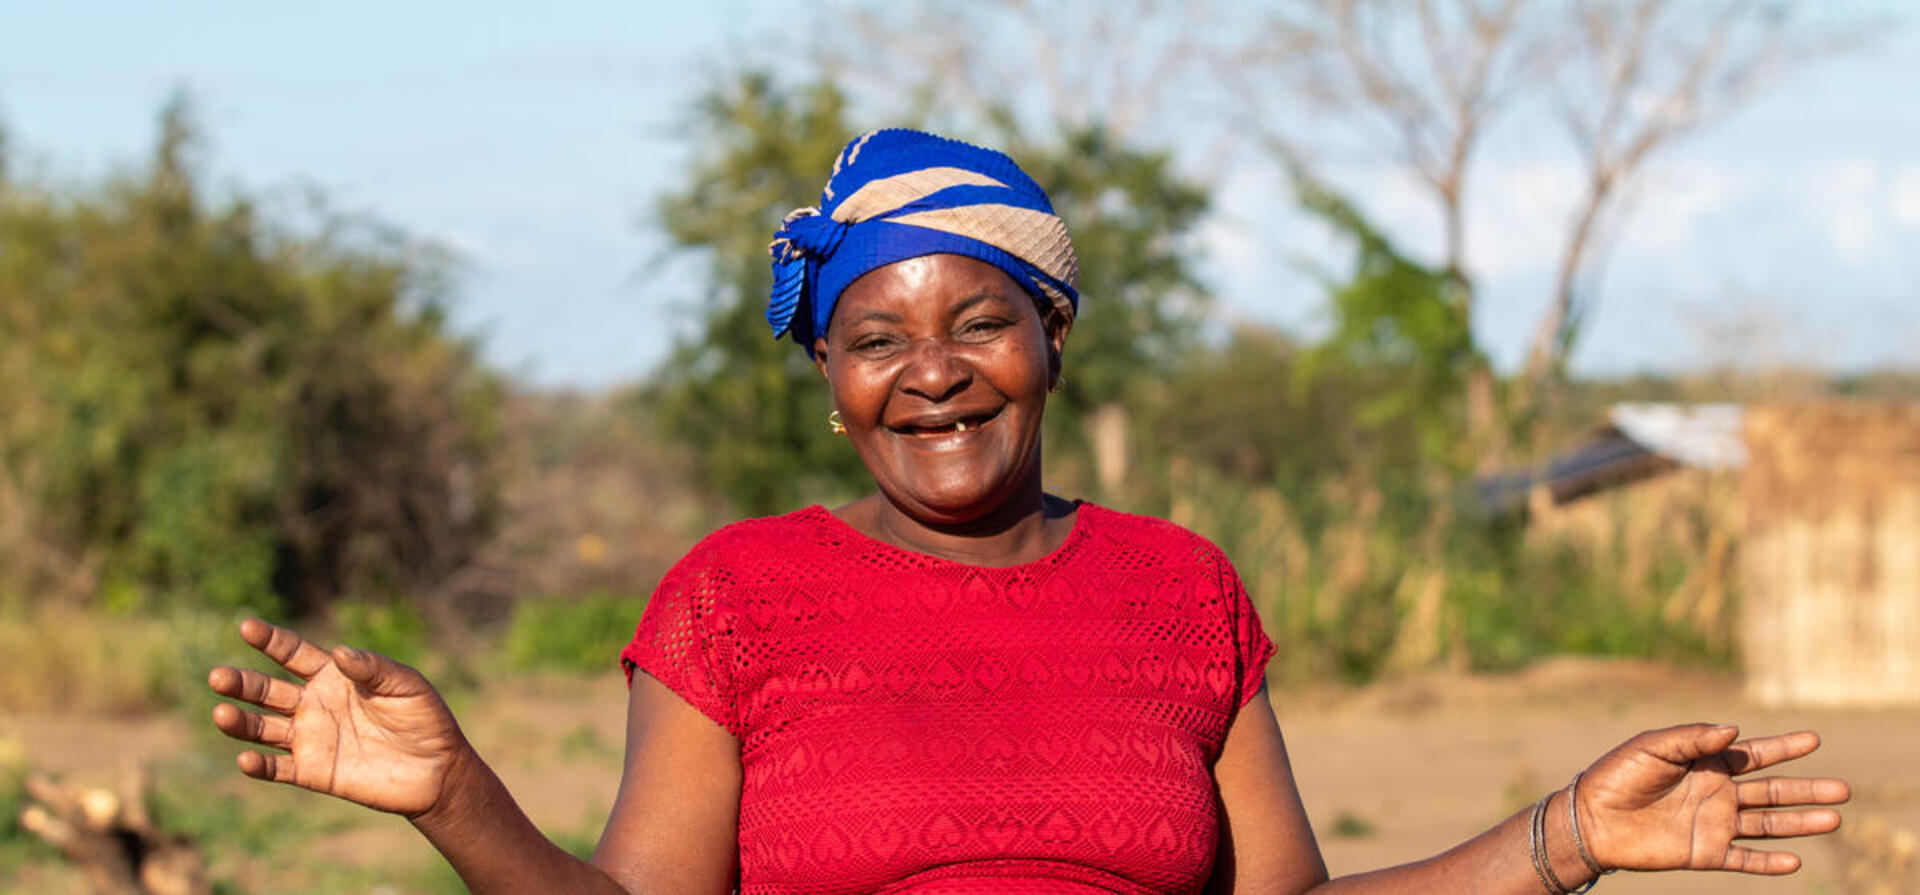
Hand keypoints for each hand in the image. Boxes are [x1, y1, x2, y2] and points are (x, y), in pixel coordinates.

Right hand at [207, 618, 470, 817]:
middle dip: (241, 683)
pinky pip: (279, 768)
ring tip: (221, 713)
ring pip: (263, 728)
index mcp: (333, 677)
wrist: (437, 769)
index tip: (246, 627)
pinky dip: (260, 765)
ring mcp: (310, 739)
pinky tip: (246, 759)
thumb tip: (338, 653)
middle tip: (218, 676)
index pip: (293, 654)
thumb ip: (373, 669)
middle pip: (267, 690)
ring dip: (240, 722)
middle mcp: (314, 705)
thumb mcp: (406, 685)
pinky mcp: (314, 772)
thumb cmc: (424, 719)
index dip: (270, 640)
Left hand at [1577, 723, 1850, 874]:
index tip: (1814, 739)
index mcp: (1706, 763)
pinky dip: (1769, 861)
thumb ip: (1693, 737)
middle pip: (1772, 791)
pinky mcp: (1704, 852)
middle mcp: (1716, 792)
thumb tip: (1735, 730)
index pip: (1754, 754)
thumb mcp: (1654, 746)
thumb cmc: (1618, 775)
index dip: (1784, 747)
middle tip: (1843, 790)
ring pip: (1767, 824)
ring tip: (1834, 820)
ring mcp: (1713, 823)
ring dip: (1800, 823)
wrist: (1592, 818)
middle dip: (1807, 790)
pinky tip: (1794, 861)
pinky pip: (1744, 859)